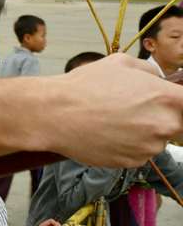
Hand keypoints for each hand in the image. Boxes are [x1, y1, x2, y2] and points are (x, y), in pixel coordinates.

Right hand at [44, 53, 182, 165]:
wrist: (55, 113)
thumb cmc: (84, 85)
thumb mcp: (119, 62)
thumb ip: (149, 71)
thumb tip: (158, 79)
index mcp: (166, 97)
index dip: (180, 103)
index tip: (172, 103)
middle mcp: (164, 125)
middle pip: (176, 125)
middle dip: (159, 117)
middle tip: (131, 109)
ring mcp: (149, 147)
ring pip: (155, 139)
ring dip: (141, 132)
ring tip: (111, 120)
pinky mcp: (132, 162)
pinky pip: (138, 153)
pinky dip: (126, 145)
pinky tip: (106, 133)